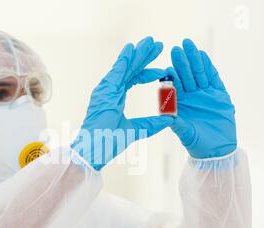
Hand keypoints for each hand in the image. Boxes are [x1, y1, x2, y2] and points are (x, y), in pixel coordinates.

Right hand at [71, 37, 172, 169]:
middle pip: (129, 69)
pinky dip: (125, 59)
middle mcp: (109, 90)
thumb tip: (170, 119)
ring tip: (150, 42)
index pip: (132, 79)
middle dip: (144, 56)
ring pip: (124, 67)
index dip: (147, 73)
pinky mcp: (105, 91)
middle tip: (158, 44)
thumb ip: (151, 124)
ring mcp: (105, 90)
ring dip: (138, 53)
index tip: (162, 70)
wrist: (93, 150)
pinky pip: (116, 71)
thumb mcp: (136, 130)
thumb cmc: (108, 142)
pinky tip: (133, 48)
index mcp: (114, 98)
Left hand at [168, 39, 236, 157]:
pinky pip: (213, 78)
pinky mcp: (219, 94)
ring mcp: (205, 94)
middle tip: (176, 48)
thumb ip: (177, 124)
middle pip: (186, 76)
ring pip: (198, 73)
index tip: (166, 67)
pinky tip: (202, 56)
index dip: (171, 77)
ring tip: (189, 45)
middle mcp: (191, 96)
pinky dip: (208, 67)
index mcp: (180, 104)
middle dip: (181, 62)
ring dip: (194, 60)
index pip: (175, 87)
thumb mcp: (185, 133)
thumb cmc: (198, 143)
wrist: (218, 149)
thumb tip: (167, 116)